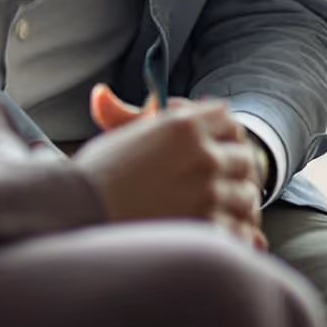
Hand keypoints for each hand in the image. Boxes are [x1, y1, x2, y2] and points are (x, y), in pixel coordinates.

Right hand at [71, 92, 266, 250]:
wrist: (79, 214)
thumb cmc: (95, 176)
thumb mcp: (117, 136)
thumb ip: (124, 114)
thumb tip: (102, 94)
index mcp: (184, 127)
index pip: (226, 118)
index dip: (221, 129)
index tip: (213, 140)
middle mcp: (202, 156)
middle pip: (243, 155)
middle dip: (234, 166)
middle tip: (219, 178)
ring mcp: (209, 193)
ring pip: (247, 194)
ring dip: (238, 200)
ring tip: (220, 207)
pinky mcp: (210, 229)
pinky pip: (243, 229)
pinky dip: (240, 232)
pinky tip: (225, 231)